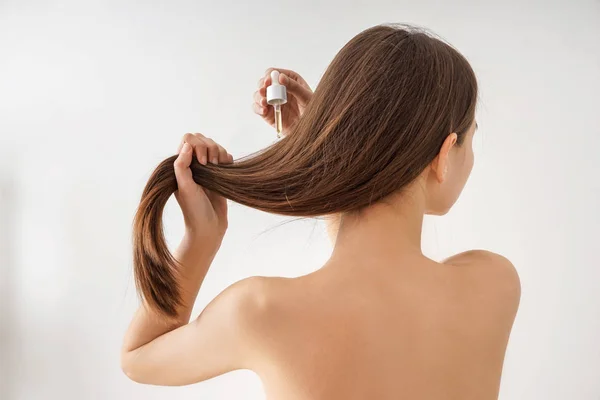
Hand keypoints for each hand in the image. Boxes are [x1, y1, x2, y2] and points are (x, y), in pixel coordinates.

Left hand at [174, 133, 232, 251]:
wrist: (210, 227)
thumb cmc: (194, 210)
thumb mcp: (185, 188)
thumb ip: (182, 166)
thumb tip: (187, 145)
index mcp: (182, 166)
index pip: (188, 140)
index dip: (197, 145)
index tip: (202, 161)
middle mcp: (194, 165)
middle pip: (202, 139)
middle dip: (210, 147)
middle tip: (211, 164)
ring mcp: (208, 169)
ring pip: (215, 146)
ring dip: (220, 152)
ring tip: (219, 168)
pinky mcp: (220, 174)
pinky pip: (226, 157)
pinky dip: (228, 159)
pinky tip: (227, 169)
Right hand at [253, 67, 312, 136]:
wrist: (311, 129)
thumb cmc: (312, 111)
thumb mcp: (306, 97)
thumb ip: (294, 87)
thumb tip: (280, 77)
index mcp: (289, 80)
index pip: (274, 72)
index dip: (269, 75)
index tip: (269, 81)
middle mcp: (279, 90)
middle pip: (263, 83)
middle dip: (262, 86)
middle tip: (264, 90)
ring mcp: (272, 102)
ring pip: (258, 95)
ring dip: (258, 97)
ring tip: (264, 102)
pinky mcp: (268, 114)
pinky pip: (258, 109)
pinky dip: (258, 108)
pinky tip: (263, 110)